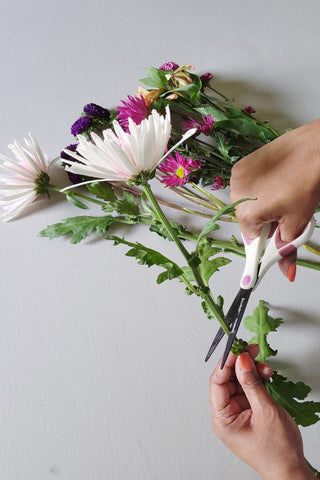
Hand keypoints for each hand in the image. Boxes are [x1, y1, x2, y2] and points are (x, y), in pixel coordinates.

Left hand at [209, 349, 313, 479]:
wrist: (292, 470)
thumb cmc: (277, 453)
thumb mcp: (265, 412)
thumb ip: (252, 384)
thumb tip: (242, 361)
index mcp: (222, 419)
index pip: (217, 383)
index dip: (226, 364)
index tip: (237, 350)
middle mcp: (226, 415)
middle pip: (227, 380)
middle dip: (240, 365)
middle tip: (251, 351)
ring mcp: (237, 412)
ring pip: (239, 382)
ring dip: (251, 371)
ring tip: (263, 366)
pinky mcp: (248, 411)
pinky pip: (248, 389)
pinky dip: (256, 380)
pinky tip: (265, 375)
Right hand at [230, 119, 319, 277]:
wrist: (314, 148)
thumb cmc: (307, 181)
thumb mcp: (298, 222)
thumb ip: (287, 250)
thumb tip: (287, 272)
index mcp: (246, 213)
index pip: (252, 240)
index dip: (266, 241)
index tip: (269, 244)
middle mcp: (235, 195)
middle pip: (249, 221)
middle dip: (267, 222)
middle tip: (286, 212)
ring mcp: (237, 177)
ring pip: (248, 203)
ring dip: (263, 204)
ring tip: (283, 193)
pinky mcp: (242, 164)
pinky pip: (247, 185)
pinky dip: (259, 188)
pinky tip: (276, 181)